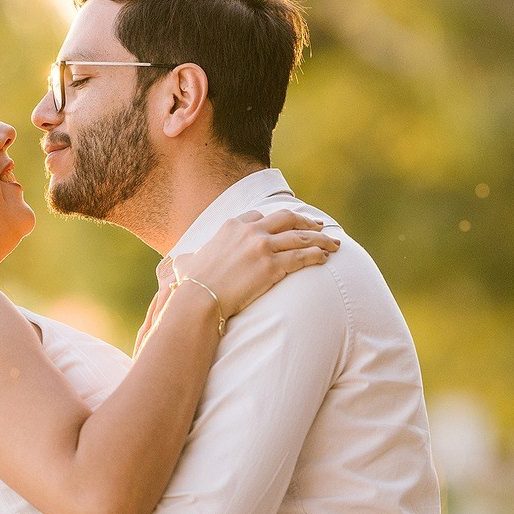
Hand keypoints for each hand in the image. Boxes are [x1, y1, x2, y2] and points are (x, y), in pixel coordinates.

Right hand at [175, 209, 336, 316]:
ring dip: (321, 239)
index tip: (288, 223)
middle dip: (306, 221)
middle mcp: (250, 231)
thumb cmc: (192, 284)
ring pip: (301, 237)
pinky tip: (325, 258)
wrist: (200, 298)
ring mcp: (263, 247)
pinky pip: (302, 257)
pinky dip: (316, 255)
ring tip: (334, 244)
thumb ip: (190, 257)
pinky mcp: (273, 266)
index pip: (259, 215)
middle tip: (319, 226)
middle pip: (287, 219)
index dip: (277, 219)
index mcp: (232, 225)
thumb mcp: (188, 261)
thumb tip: (178, 262)